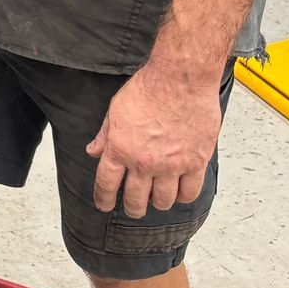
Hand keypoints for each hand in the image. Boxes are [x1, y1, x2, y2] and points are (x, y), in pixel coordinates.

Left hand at [85, 63, 221, 218]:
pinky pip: (189, 192)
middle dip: (132, 208)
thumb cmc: (149, 88)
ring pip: (162, 201)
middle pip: (135, 199)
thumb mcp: (115, 110)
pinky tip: (179, 192)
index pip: (106, 184)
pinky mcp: (195, 162)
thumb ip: (104, 135)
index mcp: (120, 148)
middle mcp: (143, 162)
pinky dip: (183, 196)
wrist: (181, 79)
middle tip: (133, 208)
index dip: (103, 199)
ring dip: (157, 203)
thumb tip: (93, 151)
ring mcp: (171, 165)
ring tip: (157, 199)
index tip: (104, 205)